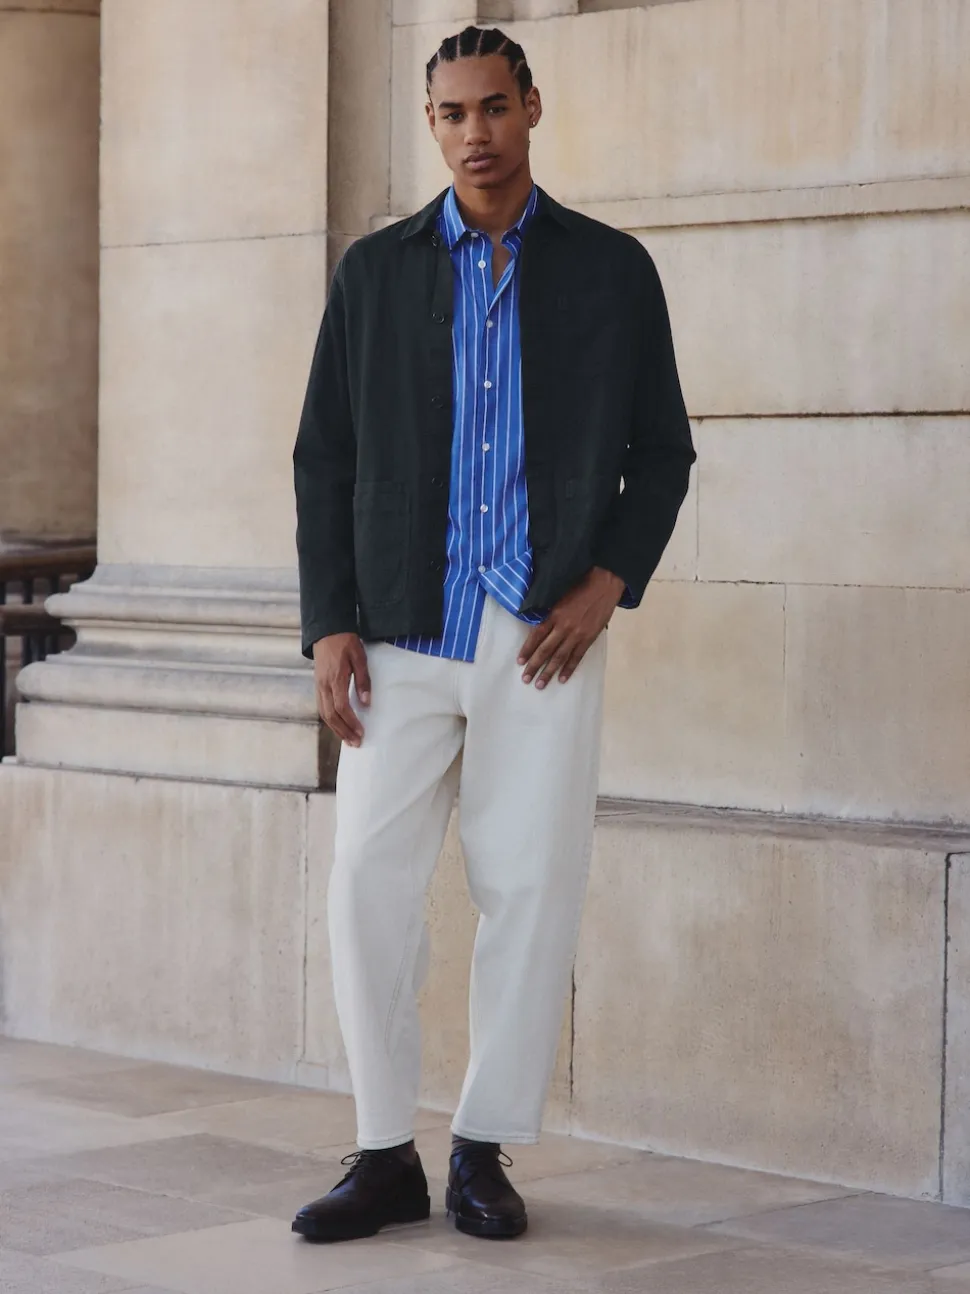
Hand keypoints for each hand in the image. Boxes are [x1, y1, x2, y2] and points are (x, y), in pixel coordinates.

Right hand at [312, 633, 371, 746]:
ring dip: (336, 729)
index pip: (342, 707)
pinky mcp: (318, 685)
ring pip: (324, 713)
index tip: (361, 732)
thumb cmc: (345, 642)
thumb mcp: (359, 658)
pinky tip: (338, 726)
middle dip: (343, 731)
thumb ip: (363, 680)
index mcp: (335, 678)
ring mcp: (318, 685)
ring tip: (347, 740)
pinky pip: (322, 707)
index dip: (351, 722)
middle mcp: (324, 685)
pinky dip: (330, 720)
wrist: (326, 630)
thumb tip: (366, 702)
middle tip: (356, 743)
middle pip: (331, 715)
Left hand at [518, 566, 624, 687]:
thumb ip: (550, 611)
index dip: (527, 650)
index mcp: (554, 614)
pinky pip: (577, 657)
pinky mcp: (589, 638)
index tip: (520, 661)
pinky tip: (562, 679)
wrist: (604, 584)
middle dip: (534, 666)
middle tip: (526, 679)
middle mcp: (563, 627)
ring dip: (549, 672)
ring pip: (559, 657)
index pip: (536, 636)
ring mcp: (577, 634)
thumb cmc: (581, 585)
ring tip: (540, 684)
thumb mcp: (560, 595)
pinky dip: (569, 668)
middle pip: (545, 650)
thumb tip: (538, 623)